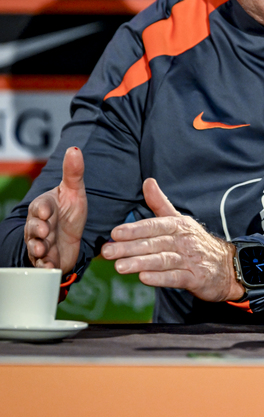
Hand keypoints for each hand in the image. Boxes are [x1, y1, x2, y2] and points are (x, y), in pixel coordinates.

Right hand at [24, 146, 86, 272]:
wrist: (70, 238)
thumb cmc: (70, 212)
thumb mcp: (75, 192)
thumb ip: (74, 172)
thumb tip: (74, 149)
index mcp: (44, 207)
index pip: (40, 206)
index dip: (42, 209)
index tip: (46, 212)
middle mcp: (38, 225)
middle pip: (34, 227)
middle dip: (37, 230)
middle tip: (43, 233)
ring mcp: (40, 243)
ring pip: (35, 246)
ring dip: (39, 249)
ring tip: (43, 251)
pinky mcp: (45, 259)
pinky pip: (41, 263)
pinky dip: (45, 266)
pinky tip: (49, 268)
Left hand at [102, 178, 244, 301]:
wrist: (227, 266)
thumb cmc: (196, 243)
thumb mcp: (180, 220)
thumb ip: (160, 203)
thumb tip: (147, 181)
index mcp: (179, 225)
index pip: (154, 226)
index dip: (135, 229)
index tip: (115, 233)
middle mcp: (185, 241)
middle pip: (154, 243)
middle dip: (129, 248)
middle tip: (108, 252)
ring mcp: (191, 260)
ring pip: (163, 260)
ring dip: (141, 263)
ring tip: (119, 267)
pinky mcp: (196, 278)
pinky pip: (176, 278)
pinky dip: (160, 278)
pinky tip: (144, 279)